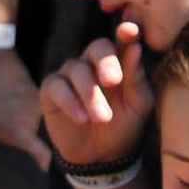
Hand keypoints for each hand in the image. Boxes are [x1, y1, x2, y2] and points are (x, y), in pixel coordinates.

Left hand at [0, 48, 48, 185]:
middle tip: (2, 150)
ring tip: (1, 126)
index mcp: (17, 127)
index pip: (41, 155)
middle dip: (20, 149)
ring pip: (33, 128)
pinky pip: (32, 113)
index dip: (40, 168)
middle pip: (32, 144)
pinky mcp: (37, 91)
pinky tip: (5, 111)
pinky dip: (22, 116)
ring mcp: (38, 102)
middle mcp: (34, 117)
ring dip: (20, 130)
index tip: (36, 178)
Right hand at [38, 21, 152, 168]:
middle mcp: (93, 62)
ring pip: (77, 70)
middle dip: (106, 63)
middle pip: (97, 48)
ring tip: (102, 118)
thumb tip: (135, 48)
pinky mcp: (51, 90)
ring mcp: (70, 74)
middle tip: (113, 82)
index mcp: (119, 61)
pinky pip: (57, 87)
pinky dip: (70, 102)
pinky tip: (82, 119)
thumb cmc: (124, 127)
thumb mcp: (138, 106)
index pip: (122, 40)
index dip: (125, 33)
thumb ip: (136, 79)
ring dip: (90, 94)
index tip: (129, 32)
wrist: (101, 157)